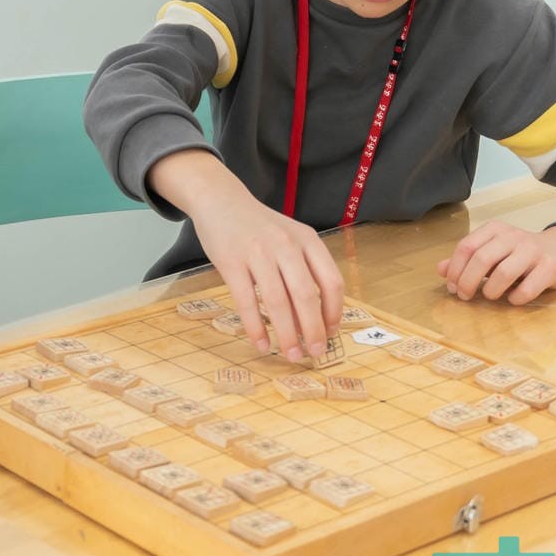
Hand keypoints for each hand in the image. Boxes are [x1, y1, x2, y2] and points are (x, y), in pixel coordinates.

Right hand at [148, 150, 343, 359]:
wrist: (220, 200)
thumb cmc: (260, 226)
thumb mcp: (291, 237)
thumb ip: (305, 268)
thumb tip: (319, 317)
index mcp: (307, 240)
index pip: (332, 281)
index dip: (334, 311)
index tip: (331, 333)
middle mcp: (285, 245)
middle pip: (306, 296)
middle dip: (313, 331)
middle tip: (315, 353)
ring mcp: (257, 253)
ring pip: (277, 302)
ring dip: (287, 335)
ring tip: (292, 355)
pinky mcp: (231, 262)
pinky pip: (246, 302)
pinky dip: (255, 328)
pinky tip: (261, 344)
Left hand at [436, 223, 555, 304]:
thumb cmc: (520, 254)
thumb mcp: (492, 251)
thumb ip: (467, 260)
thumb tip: (441, 270)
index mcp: (495, 230)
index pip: (466, 247)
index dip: (455, 270)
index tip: (452, 287)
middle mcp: (513, 236)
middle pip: (481, 259)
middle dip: (468, 282)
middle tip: (465, 296)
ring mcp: (533, 251)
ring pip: (504, 273)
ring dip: (491, 290)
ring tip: (490, 296)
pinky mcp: (550, 267)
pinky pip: (528, 288)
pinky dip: (515, 298)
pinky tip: (512, 299)